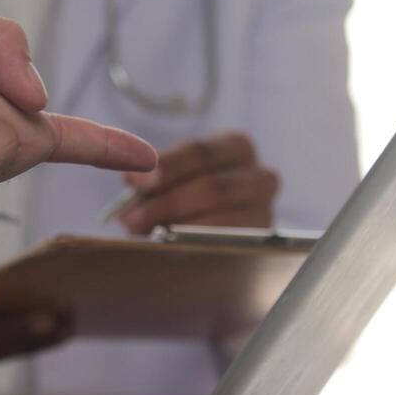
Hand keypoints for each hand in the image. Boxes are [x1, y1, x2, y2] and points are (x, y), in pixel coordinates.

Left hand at [116, 132, 279, 234]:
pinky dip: (192, 247)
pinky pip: (224, 246)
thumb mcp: (170, 176)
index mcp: (236, 146)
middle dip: (166, 204)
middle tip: (131, 218)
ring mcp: (264, 210)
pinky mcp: (260, 242)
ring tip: (143, 234)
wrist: (209, 224)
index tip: (133, 180)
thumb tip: (130, 186)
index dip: (165, 167)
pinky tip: (169, 248)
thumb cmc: (184, 193)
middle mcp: (260, 175)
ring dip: (176, 229)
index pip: (199, 153)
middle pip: (211, 188)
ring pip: (219, 220)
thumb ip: (152, 177)